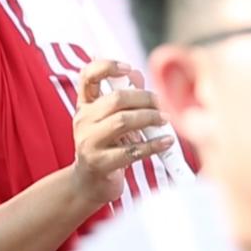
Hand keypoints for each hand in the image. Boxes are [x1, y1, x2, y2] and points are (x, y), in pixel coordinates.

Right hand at [71, 60, 174, 206]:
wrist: (88, 183)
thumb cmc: (106, 145)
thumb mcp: (108, 119)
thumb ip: (122, 97)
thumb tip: (137, 75)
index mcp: (84, 105)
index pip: (87, 76)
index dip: (107, 66)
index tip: (128, 68)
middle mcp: (82, 120)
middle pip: (115, 100)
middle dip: (144, 99)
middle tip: (161, 103)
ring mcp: (89, 142)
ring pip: (122, 122)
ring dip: (149, 118)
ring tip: (165, 120)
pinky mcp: (100, 163)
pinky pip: (132, 151)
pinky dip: (154, 144)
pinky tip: (167, 141)